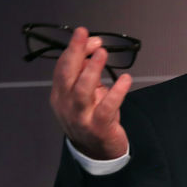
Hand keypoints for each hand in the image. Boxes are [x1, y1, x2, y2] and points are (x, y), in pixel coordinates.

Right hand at [49, 27, 131, 159]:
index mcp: (60, 95)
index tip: (85, 34)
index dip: (73, 49)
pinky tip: (126, 79)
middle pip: (67, 76)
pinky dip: (117, 92)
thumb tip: (95, 50)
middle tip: (86, 36)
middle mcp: (66, 105)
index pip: (62, 68)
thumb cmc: (92, 119)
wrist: (97, 152)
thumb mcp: (87, 95)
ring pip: (82, 91)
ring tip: (102, 53)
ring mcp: (81, 117)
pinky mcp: (98, 127)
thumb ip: (89, 74)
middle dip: (75, 53)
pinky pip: (107, 107)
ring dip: (92, 70)